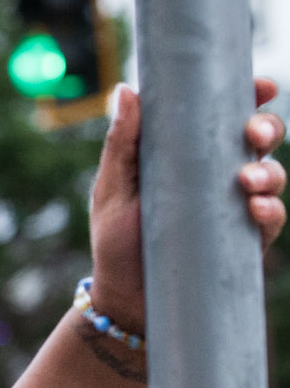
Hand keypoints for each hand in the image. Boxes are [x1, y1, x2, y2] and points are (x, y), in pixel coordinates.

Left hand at [87, 78, 286, 325]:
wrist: (124, 301)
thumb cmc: (116, 241)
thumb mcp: (114, 189)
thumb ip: (122, 143)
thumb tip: (126, 89)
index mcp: (191, 156)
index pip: (227, 119)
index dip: (251, 97)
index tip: (261, 86)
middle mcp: (219, 178)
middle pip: (260, 142)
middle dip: (267, 129)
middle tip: (253, 134)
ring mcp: (235, 209)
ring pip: (272, 177)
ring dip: (269, 172)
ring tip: (246, 181)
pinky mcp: (243, 242)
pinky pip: (270, 221)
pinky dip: (270, 211)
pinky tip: (257, 209)